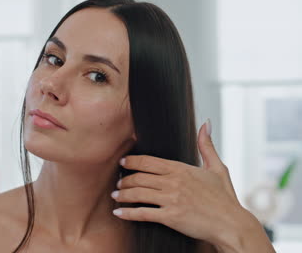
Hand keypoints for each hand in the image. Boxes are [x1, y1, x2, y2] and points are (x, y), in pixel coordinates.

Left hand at [111, 120, 274, 251]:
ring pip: (138, 193)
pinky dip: (128, 213)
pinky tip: (119, 213)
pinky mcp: (171, 216)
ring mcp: (171, 199)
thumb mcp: (217, 168)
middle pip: (140, 177)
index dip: (132, 161)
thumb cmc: (225, 198)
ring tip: (116, 196)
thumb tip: (206, 124)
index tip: (123, 162)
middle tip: (118, 183)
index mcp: (181, 169)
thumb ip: (206, 146)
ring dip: (123, 195)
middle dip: (125, 180)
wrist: (232, 224)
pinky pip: (143, 213)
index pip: (149, 161)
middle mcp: (174, 182)